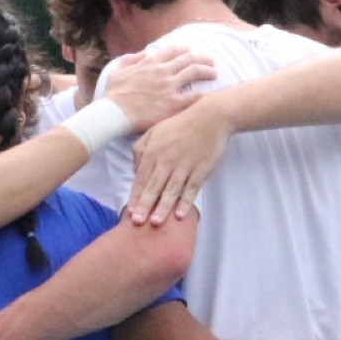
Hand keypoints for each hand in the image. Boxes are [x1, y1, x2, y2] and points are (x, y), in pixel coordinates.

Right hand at [101, 46, 215, 131]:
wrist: (113, 114)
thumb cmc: (112, 95)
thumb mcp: (117, 71)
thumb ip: (130, 60)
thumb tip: (142, 54)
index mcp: (151, 63)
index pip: (173, 51)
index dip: (184, 50)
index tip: (190, 53)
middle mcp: (163, 71)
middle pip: (189, 59)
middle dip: (202, 59)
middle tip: (210, 62)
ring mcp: (170, 87)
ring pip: (195, 72)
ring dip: (207, 71)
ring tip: (214, 74)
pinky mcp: (173, 105)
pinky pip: (195, 97)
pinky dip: (205, 94)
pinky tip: (211, 95)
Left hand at [126, 96, 227, 225]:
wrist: (210, 117)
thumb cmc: (181, 124)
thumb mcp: (155, 130)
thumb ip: (141, 149)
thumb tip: (135, 169)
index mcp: (153, 152)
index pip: (142, 178)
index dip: (136, 196)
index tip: (130, 210)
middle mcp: (167, 161)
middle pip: (154, 187)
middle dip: (145, 205)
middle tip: (138, 222)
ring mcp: (184, 166)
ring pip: (171, 190)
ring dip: (163, 207)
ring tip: (156, 222)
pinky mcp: (200, 170)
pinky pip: (191, 189)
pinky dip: (185, 202)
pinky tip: (180, 215)